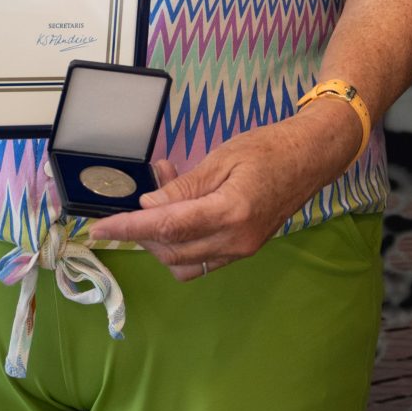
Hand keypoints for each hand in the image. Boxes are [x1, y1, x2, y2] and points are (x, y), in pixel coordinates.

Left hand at [104, 103, 364, 280]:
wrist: (311, 158)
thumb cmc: (267, 148)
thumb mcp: (221, 158)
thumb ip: (184, 187)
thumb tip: (148, 206)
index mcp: (230, 212)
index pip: (168, 227)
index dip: (129, 229)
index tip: (99, 229)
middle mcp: (235, 240)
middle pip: (171, 250)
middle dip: (143, 232)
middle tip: (138, 196)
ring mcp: (241, 250)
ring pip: (183, 262)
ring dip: (160, 239)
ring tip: (161, 198)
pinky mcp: (244, 250)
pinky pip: (200, 260)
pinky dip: (180, 243)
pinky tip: (180, 211)